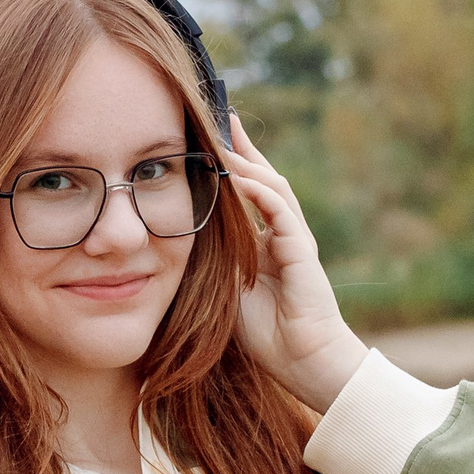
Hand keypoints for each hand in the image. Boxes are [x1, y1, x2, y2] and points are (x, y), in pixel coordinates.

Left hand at [226, 122, 367, 412]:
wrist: (304, 362)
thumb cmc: (266, 335)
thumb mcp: (225, 292)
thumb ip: (208, 265)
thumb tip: (169, 247)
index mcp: (263, 243)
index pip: (244, 193)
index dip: (228, 163)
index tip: (206, 135)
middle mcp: (280, 234)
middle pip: (261, 177)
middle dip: (241, 145)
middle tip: (221, 111)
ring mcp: (294, 240)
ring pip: (271, 187)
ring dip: (246, 160)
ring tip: (223, 133)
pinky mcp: (302, 252)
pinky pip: (280, 213)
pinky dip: (258, 192)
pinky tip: (238, 175)